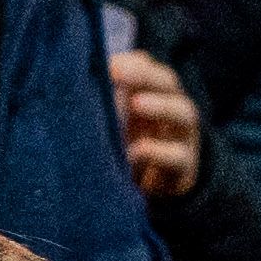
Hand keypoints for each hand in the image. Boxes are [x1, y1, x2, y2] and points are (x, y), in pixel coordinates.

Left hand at [108, 47, 202, 200]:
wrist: (152, 198)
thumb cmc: (125, 153)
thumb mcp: (112, 126)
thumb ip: (101, 105)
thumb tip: (76, 86)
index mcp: (152, 94)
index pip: (147, 67)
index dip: (130, 62)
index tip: (107, 63)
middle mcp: (171, 109)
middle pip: (167, 82)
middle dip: (144, 74)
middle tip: (117, 71)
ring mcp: (183, 137)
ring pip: (184, 113)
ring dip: (161, 106)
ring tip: (137, 103)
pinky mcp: (184, 168)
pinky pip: (179, 156)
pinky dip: (158, 152)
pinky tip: (135, 151)